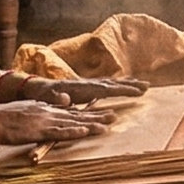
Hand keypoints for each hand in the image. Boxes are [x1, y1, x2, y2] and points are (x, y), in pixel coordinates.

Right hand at [0, 100, 111, 145]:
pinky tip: (86, 131)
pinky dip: (73, 132)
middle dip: (96, 116)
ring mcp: (45, 121)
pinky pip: (60, 132)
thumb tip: (56, 105)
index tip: (101, 112)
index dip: (87, 112)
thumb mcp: (25, 109)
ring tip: (108, 125)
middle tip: (114, 117)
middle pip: (77, 115)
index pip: (70, 111)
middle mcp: (48, 112)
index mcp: (45, 108)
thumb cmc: (3, 118)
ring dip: (91, 124)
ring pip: (73, 123)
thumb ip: (42, 108)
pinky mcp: (39, 130)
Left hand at [29, 76, 144, 105]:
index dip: (122, 90)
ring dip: (127, 84)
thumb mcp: (47, 99)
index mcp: (80, 88)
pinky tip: (126, 86)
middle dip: (130, 85)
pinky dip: (119, 85)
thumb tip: (66, 99)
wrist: (36, 87)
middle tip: (148, 86)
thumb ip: (56, 100)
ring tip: (144, 85)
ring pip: (112, 83)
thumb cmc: (42, 96)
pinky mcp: (87, 87)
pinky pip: (107, 86)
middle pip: (112, 84)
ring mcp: (87, 84)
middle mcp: (87, 84)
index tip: (137, 91)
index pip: (105, 89)